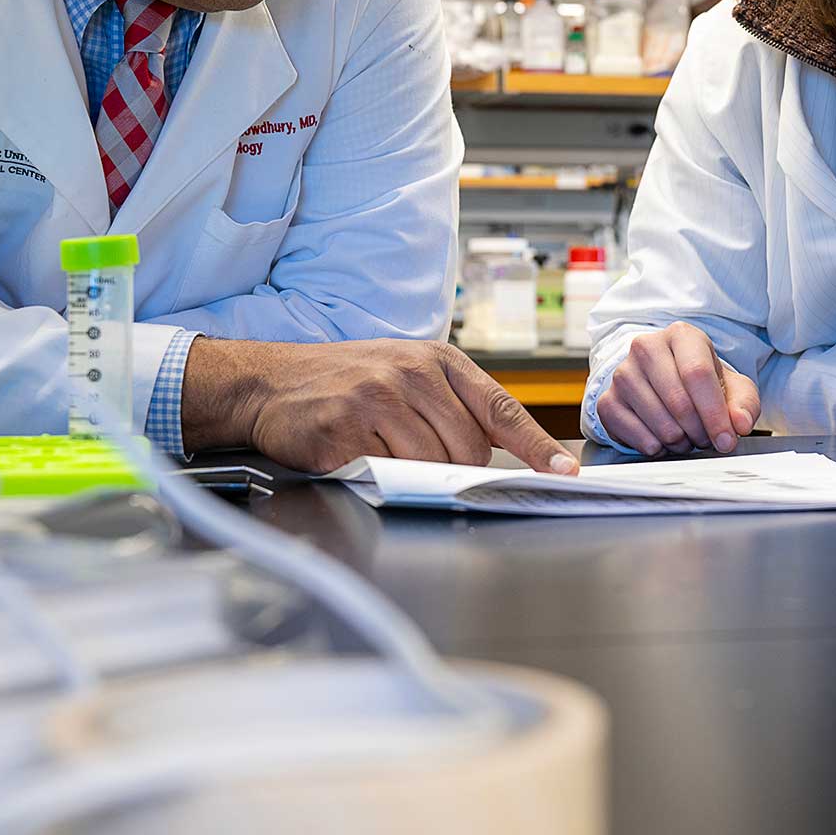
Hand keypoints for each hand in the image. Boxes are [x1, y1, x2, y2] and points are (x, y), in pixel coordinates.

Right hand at [182, 338, 579, 476]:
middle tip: (416, 455)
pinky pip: (387, 474)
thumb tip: (500, 458)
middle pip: (470, 449)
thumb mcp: (405, 375)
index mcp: (436, 360)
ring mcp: (377, 400)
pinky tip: (357, 452)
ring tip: (382, 450)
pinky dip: (377, 474)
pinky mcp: (345, 431)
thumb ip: (451, 407)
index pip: (500, 407)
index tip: (564, 471)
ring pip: (432, 466)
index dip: (537, 445)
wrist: (271, 382)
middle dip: (455, 468)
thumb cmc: (345, 383)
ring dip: (415, 473)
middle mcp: (411, 375)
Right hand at [594, 322, 759, 455]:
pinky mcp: (606, 400)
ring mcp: (622, 374)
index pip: (697, 374)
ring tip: (686, 437)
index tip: (727, 440)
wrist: (661, 383)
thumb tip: (740, 424)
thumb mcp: (732, 388)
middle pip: (678, 400)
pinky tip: (663, 440)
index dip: (715, 413)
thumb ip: (744, 404)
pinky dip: (655, 446)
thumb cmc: (700, 384)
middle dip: (699, 431)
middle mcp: (646, 347)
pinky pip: (633, 434)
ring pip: (658, 421)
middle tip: (707, 439)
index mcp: (681, 336)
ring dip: (679, 441)